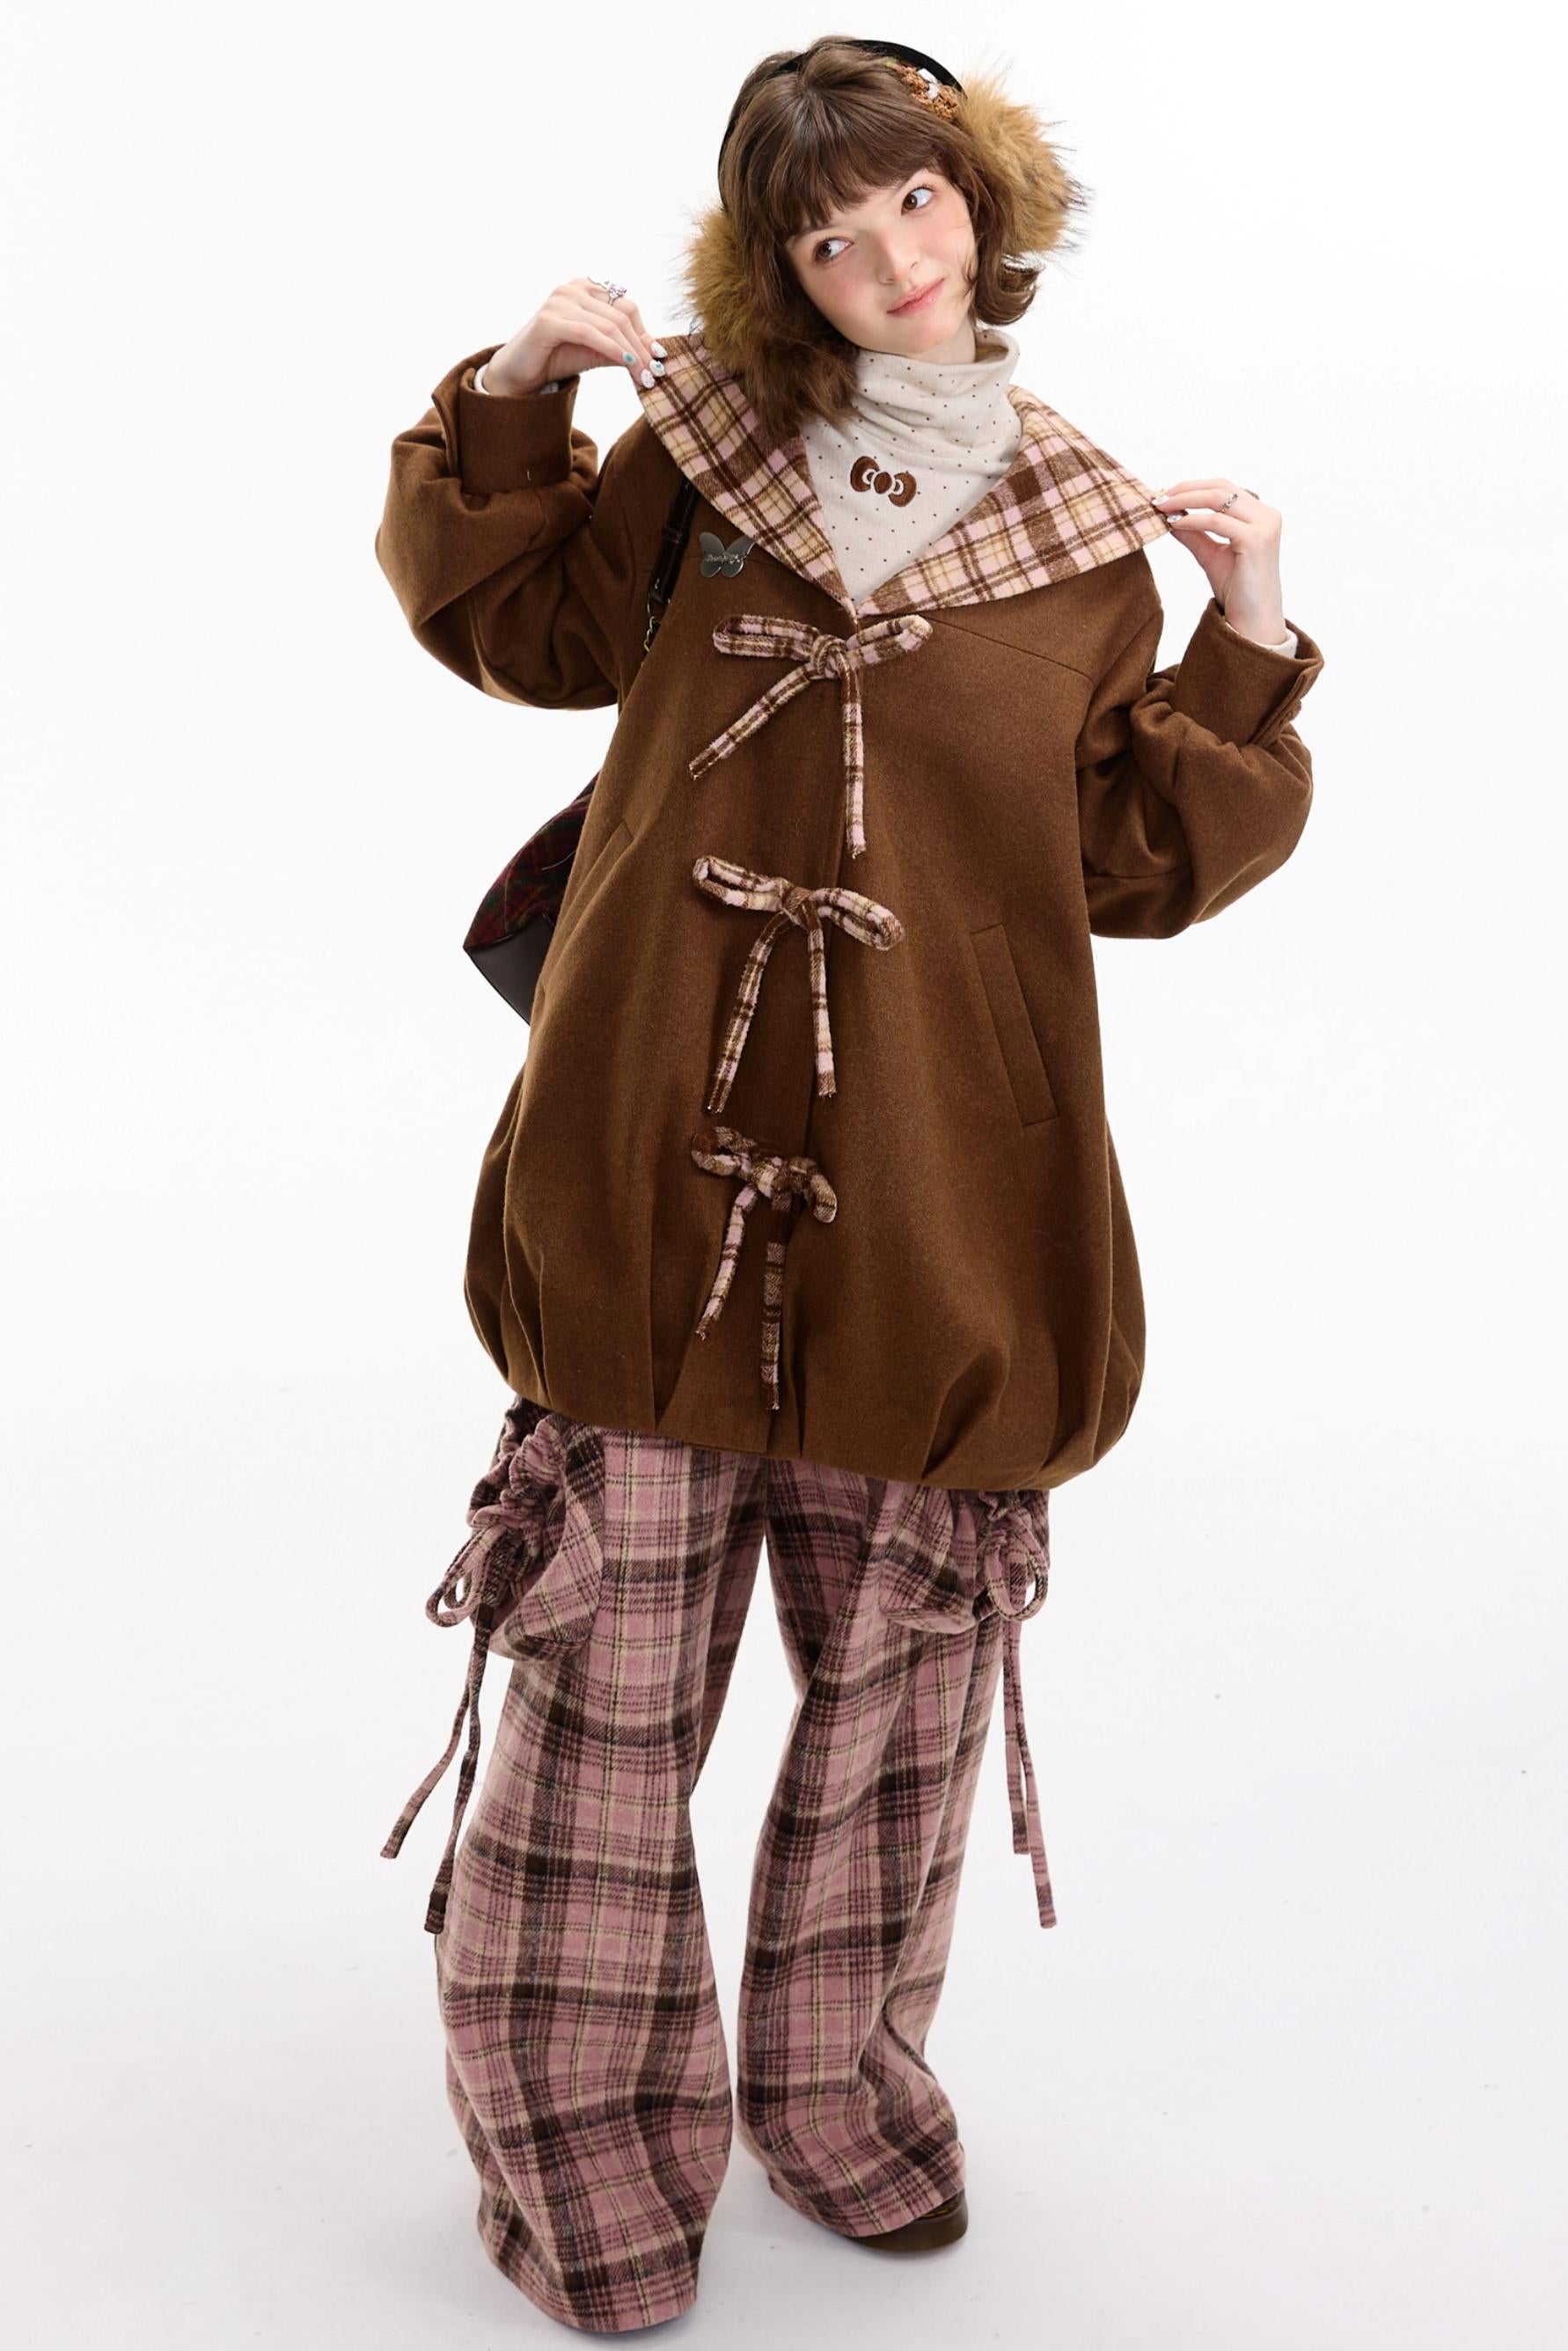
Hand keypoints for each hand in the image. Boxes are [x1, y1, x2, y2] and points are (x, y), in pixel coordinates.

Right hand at [483, 277, 665, 395]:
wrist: (521, 373)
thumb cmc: (559, 357)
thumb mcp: (598, 351)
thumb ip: (623, 346)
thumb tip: (657, 353)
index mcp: (586, 288)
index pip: (626, 307)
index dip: (645, 334)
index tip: (660, 360)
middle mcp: (573, 288)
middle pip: (621, 316)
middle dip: (641, 348)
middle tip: (654, 374)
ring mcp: (560, 301)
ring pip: (609, 326)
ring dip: (631, 354)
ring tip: (644, 377)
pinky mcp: (549, 320)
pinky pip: (590, 334)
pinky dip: (612, 350)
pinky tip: (628, 365)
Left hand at [1150, 480, 1288, 642]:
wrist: (1253, 620)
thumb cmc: (1237, 591)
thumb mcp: (1210, 554)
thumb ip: (1194, 533)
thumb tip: (1170, 515)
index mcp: (1260, 515)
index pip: (1223, 488)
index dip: (1192, 487)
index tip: (1164, 495)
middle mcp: (1267, 515)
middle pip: (1220, 487)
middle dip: (1186, 489)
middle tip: (1158, 498)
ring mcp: (1264, 526)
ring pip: (1218, 499)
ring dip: (1185, 500)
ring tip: (1162, 508)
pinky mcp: (1257, 540)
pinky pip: (1217, 522)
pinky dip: (1192, 520)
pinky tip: (1174, 524)